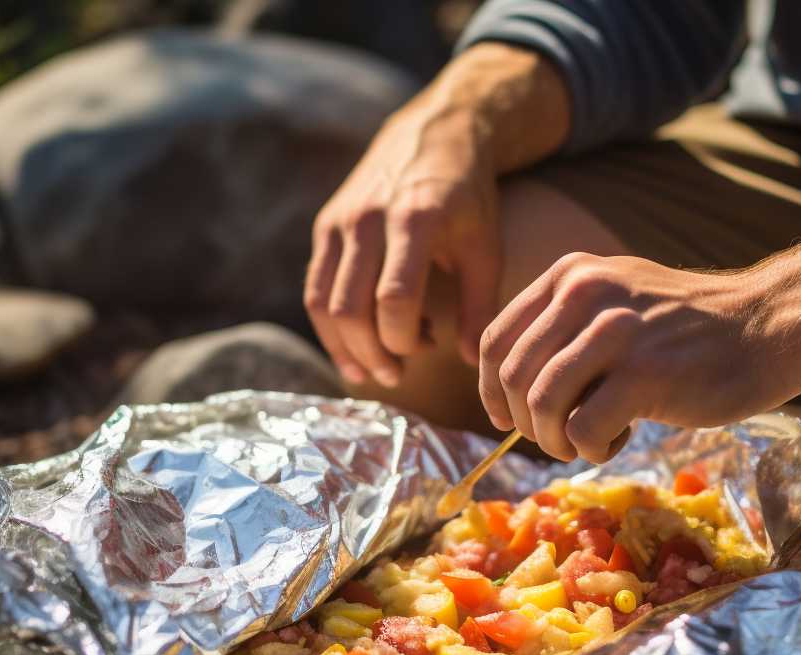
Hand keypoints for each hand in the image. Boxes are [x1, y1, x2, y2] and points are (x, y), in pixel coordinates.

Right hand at [305, 107, 501, 386]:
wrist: (434, 133)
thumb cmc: (468, 196)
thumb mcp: (486, 245)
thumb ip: (479, 305)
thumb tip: (468, 361)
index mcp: (414, 219)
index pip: (395, 297)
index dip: (406, 337)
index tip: (429, 347)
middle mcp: (368, 218)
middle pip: (351, 306)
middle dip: (372, 353)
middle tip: (397, 375)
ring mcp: (340, 221)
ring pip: (324, 302)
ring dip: (345, 348)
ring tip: (375, 370)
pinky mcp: (325, 226)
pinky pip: (315, 288)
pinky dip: (329, 328)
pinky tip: (353, 353)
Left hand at [478, 253, 800, 462]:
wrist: (768, 326)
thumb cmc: (688, 328)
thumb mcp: (616, 300)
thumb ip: (565, 326)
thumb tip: (507, 385)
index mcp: (570, 275)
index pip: (496, 340)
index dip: (490, 390)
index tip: (504, 418)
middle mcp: (585, 294)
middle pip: (512, 377)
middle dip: (524, 423)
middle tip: (557, 438)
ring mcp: (615, 333)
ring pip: (540, 406)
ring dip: (555, 440)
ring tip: (587, 441)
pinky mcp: (644, 374)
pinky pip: (582, 430)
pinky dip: (591, 449)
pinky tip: (618, 439)